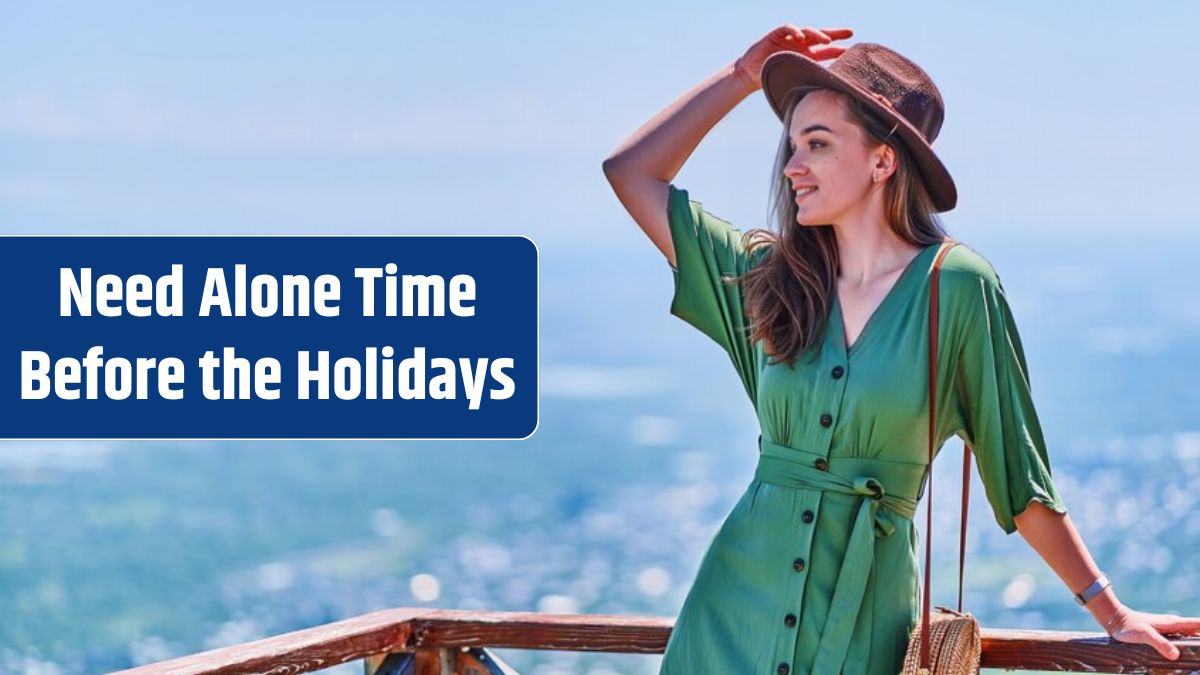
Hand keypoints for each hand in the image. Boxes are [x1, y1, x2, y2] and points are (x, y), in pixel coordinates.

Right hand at [734, 24, 852, 90]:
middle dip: (835, 34)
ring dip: (817, 34)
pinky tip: (800, 36)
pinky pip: (787, 28)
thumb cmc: (771, 80)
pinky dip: (794, 31)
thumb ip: (805, 84)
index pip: (826, 50)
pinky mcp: (776, 34)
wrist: (749, 75)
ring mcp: (788, 38)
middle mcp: (800, 45)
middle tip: (849, 33)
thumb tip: (823, 98)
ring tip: (825, 40)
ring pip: (807, 31)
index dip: (839, 48)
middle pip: (820, 36)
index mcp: (806, 56)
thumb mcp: (792, 81)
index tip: (852, 49)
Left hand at [1104, 603, 1199, 660]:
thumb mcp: (1143, 635)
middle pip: (1198, 631)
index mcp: (1174, 624)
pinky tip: (1189, 654)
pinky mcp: (1163, 635)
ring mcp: (1169, 630)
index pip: (1198, 625)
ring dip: (1199, 641)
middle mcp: (1175, 626)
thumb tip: (1176, 655)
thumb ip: (1159, 644)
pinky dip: (1190, 644)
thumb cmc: (1129, 626)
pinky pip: (1182, 640)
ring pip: (1191, 635)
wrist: (1115, 619)